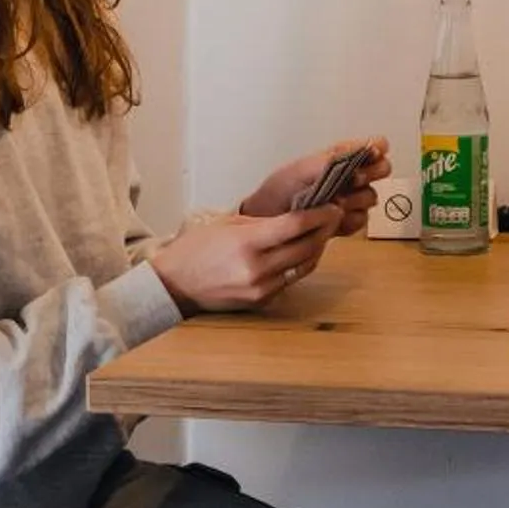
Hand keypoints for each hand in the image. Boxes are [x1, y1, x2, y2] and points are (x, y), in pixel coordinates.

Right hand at [154, 209, 341, 314]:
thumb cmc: (195, 250)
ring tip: (322, 232)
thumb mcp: (227, 224)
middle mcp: (257, 268)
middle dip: (325, 230)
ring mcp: (261, 288)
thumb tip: (296, 215)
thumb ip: (263, 222)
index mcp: (247, 243)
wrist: (174, 285)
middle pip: (306, 247)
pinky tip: (302, 252)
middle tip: (334, 215)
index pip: (295, 226)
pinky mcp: (261, 302)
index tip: (332, 206)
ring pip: (304, 266)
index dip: (319, 215)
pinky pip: (290, 281)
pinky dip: (300, 265)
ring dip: (317, 248)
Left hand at [243, 138, 391, 237]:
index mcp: (338, 158)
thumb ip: (327, 161)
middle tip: (353, 179)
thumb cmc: (277, 193)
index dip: (377, 149)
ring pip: (371, 196)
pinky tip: (333, 220)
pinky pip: (361, 220)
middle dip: (370, 174)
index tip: (371, 154)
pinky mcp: (346, 221)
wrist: (267, 223)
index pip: (373, 146)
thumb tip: (352, 152)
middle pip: (382, 169)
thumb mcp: (299, 171)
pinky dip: (348, 220)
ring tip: (335, 203)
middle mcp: (348, 176)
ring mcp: (349, 199)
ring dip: (356, 199)